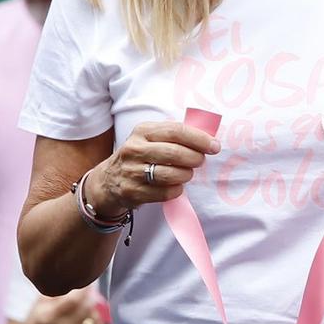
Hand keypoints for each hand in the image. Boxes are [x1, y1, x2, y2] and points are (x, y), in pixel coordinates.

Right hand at [19, 287, 103, 323]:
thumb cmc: (37, 319)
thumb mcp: (40, 303)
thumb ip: (57, 291)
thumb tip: (77, 279)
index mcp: (48, 317)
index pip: (74, 300)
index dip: (85, 289)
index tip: (89, 281)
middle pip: (86, 308)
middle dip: (90, 296)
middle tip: (89, 291)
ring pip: (93, 317)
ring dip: (92, 308)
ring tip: (86, 304)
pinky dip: (96, 320)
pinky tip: (90, 316)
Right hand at [89, 121, 220, 214]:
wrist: (108, 180)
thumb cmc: (140, 156)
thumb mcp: (151, 138)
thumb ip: (175, 136)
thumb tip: (208, 139)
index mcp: (142, 131)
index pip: (176, 131)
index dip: (199, 139)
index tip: (214, 146)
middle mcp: (134, 149)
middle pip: (175, 153)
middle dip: (195, 158)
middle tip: (200, 161)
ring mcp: (131, 171)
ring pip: (171, 175)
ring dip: (186, 175)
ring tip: (186, 173)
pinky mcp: (132, 191)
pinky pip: (165, 193)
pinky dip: (176, 190)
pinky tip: (174, 186)